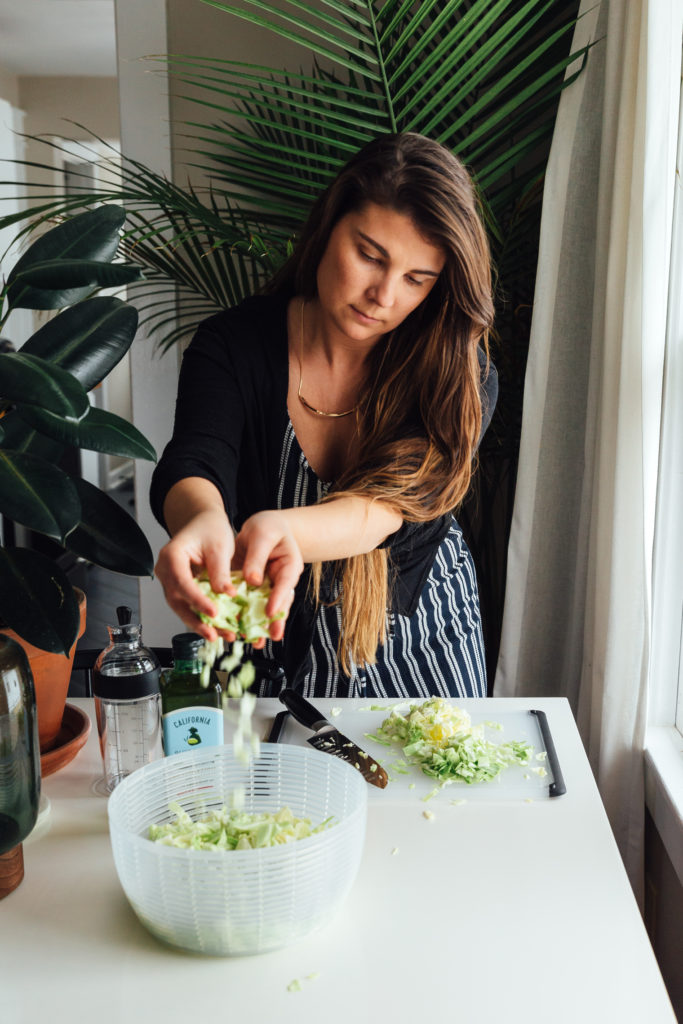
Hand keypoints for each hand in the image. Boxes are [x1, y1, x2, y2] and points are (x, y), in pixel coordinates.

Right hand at [154, 508, 235, 642]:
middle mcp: (165, 570)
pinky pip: (188, 605)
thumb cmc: (210, 528)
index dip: (197, 600)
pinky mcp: (179, 588)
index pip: (182, 582)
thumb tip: (226, 595)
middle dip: (196, 620)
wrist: (203, 522)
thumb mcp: (219, 546)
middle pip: (177, 600)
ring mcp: (170, 581)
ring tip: (219, 636)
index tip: (214, 613)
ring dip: (200, 623)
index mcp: (171, 556)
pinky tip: (217, 628)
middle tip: (214, 635)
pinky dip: (202, 617)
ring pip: (181, 607)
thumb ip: (220, 571)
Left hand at [233, 510, 303, 642]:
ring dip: (261, 626)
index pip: (284, 584)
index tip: (270, 613)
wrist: (263, 528)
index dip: (278, 599)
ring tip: (255, 642)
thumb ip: (257, 557)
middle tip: (272, 636)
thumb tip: (252, 580)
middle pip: (280, 603)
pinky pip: (251, 607)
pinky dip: (245, 619)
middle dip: (275, 621)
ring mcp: (269, 588)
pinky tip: (239, 632)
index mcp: (289, 566)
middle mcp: (281, 581)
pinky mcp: (255, 592)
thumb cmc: (269, 527)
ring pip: (267, 609)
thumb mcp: (263, 534)